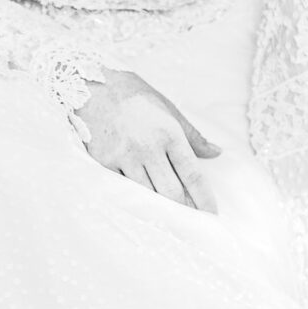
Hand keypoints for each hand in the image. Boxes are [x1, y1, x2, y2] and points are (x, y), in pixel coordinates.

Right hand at [72, 68, 220, 211]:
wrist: (91, 85)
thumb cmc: (134, 96)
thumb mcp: (168, 109)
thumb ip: (192, 135)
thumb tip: (216, 152)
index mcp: (168, 133)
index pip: (192, 174)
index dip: (204, 198)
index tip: (212, 214)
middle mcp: (147, 147)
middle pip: (171, 192)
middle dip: (184, 211)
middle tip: (193, 223)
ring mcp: (124, 157)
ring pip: (147, 195)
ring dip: (161, 209)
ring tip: (171, 219)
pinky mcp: (104, 163)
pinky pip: (123, 189)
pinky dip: (135, 198)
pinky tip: (143, 206)